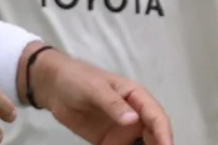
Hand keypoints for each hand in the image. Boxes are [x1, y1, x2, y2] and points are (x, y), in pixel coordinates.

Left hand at [28, 49, 171, 144]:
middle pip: (154, 134)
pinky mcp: (109, 141)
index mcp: (136, 97)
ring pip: (142, 144)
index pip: (156, 116)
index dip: (164, 133)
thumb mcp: (96, 89)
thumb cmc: (78, 79)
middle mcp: (134, 114)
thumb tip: (133, 120)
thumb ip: (113, 104)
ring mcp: (122, 129)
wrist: (54, 88)